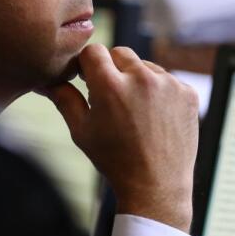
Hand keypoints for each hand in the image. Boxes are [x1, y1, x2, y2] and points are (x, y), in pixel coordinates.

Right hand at [43, 45, 198, 232]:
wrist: (156, 185)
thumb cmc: (114, 160)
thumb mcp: (81, 130)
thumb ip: (64, 98)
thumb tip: (46, 80)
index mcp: (110, 86)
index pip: (94, 51)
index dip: (88, 64)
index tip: (89, 79)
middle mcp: (141, 78)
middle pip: (120, 53)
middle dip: (113, 69)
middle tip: (112, 98)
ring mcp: (169, 84)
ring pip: (145, 66)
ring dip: (137, 80)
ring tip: (135, 112)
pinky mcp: (188, 93)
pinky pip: (168, 81)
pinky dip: (160, 92)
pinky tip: (155, 117)